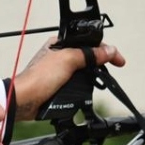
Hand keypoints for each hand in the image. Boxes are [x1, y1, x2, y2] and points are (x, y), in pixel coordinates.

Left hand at [11, 38, 126, 119]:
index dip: (106, 50)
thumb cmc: (38, 78)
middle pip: (89, 57)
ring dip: (93, 77)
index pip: (89, 43)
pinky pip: (78, 84)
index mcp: (61, 44)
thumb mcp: (68, 60)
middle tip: (112, 70)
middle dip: (101, 64)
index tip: (118, 61)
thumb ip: (89, 54)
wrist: (25, 100)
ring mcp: (60, 71)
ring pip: (84, 71)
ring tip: (102, 81)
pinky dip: (85, 87)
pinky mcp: (59, 85)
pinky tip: (88, 90)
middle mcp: (60, 56)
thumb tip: (108, 51)